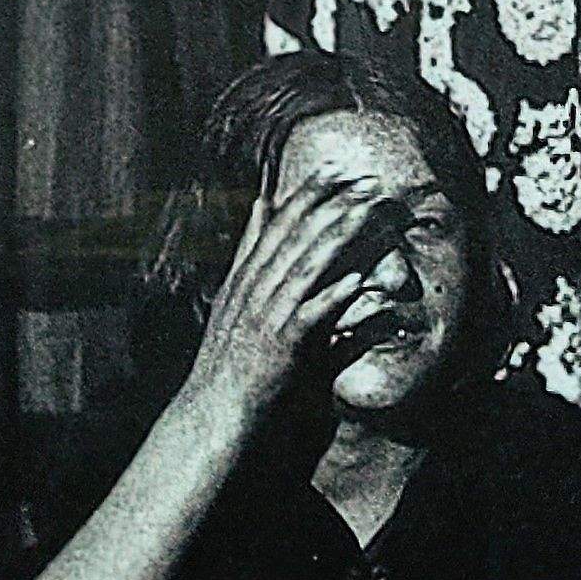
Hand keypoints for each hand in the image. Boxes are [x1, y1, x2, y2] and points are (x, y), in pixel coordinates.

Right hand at [179, 179, 380, 424]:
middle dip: (335, 204)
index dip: (309, 192)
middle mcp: (255, 289)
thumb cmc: (227, 356)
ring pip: (307, 265)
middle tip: (368, 181)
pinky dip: (334, 295)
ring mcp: (267, 315)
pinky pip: (311, 315)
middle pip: (298, 236)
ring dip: (340, 236)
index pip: (279, 222)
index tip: (336, 168)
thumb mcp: (233, 293)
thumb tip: (262, 201)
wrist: (211, 411)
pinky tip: (359, 279)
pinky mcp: (281, 347)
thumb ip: (251, 248)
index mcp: (246, 275)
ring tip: (369, 213)